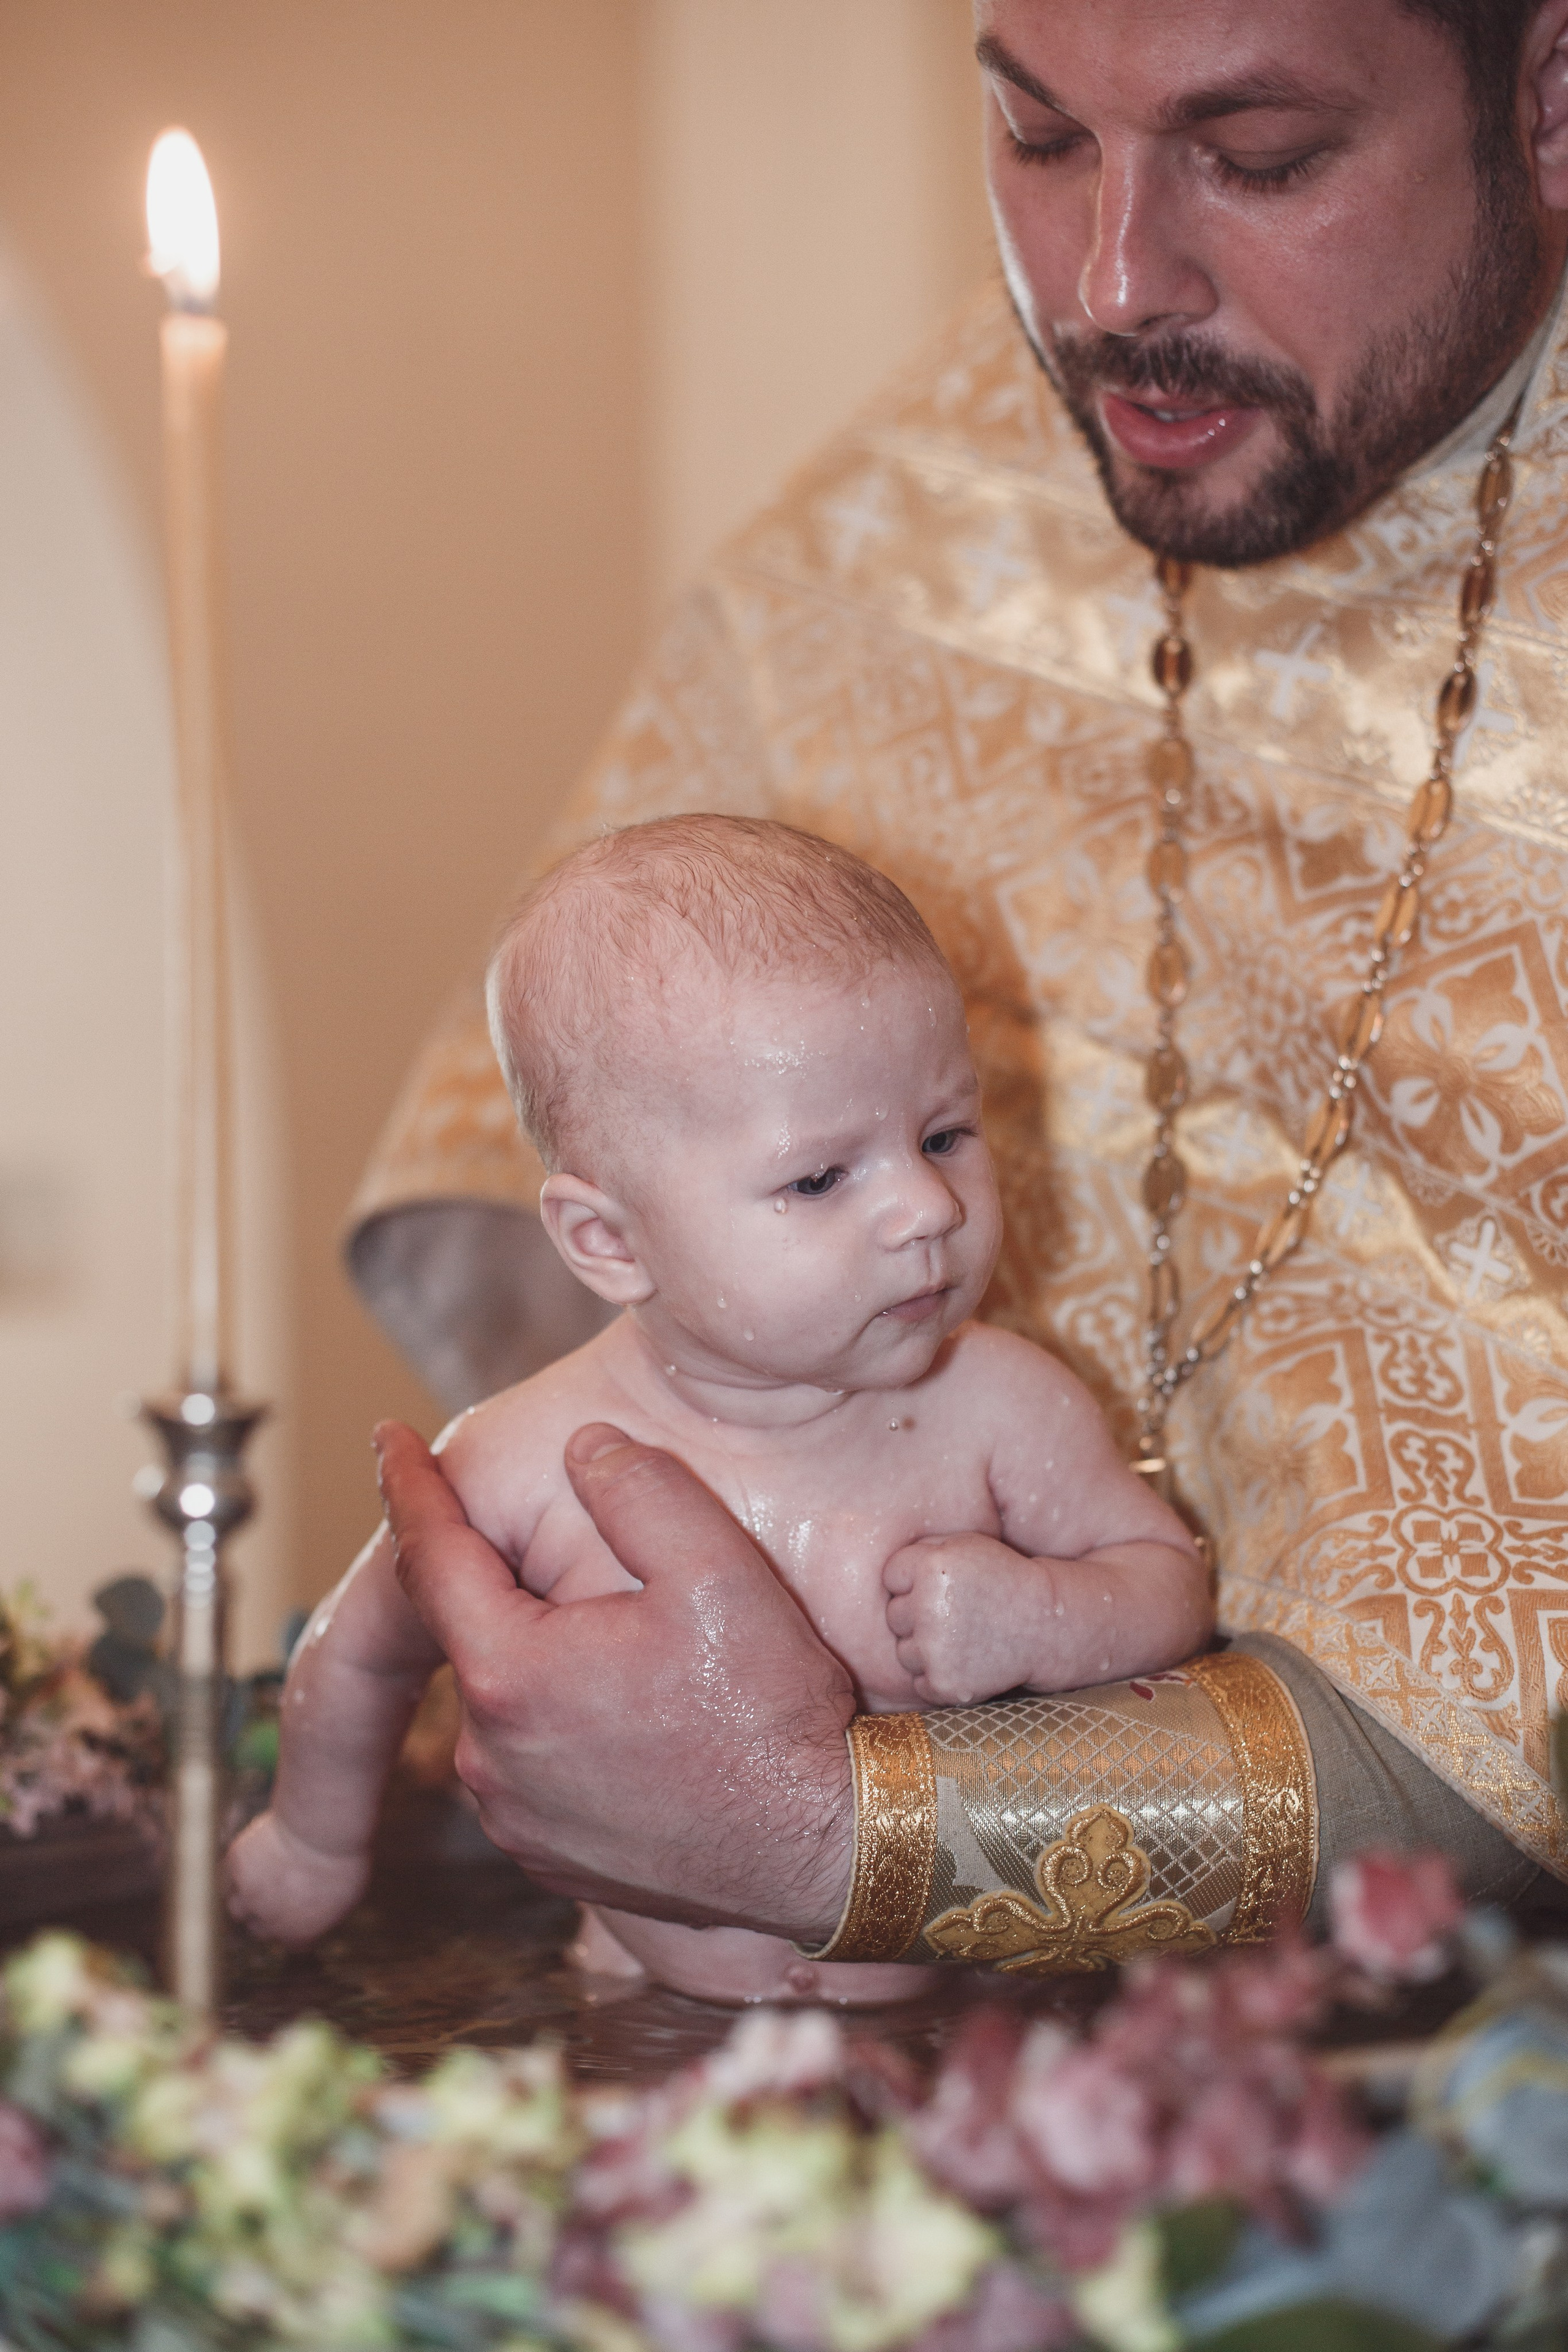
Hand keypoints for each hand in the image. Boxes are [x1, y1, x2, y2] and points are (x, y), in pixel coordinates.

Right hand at [224, 1810, 370, 1946]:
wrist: (321, 1828)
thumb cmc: (344, 1856)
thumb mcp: (350, 1892)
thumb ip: (329, 1910)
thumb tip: (322, 1912)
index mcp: (301, 1933)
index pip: (292, 1944)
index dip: (295, 1928)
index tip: (299, 1913)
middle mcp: (270, 1922)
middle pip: (260, 1930)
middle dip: (268, 1916)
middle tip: (278, 1895)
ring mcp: (250, 1895)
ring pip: (237, 1907)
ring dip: (246, 1898)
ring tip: (260, 1879)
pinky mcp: (237, 1866)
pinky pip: (230, 1875)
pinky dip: (238, 1871)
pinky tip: (252, 1859)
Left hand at [374, 1420, 854, 1944]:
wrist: (828, 1848)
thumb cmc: (774, 1712)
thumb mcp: (719, 1569)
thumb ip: (639, 1488)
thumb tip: (582, 1448)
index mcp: (512, 1673)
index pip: (430, 1556)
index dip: (410, 1486)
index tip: (390, 1436)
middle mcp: (489, 1757)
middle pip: (478, 1633)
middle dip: (519, 1589)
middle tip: (599, 1571)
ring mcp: (515, 1819)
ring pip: (507, 1704)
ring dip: (548, 1667)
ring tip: (644, 1663)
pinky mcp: (549, 1859)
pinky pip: (532, 1769)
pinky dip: (564, 1732)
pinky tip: (639, 1724)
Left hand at [883, 1534, 1048, 1704]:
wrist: (1043, 1624)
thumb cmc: (1002, 1578)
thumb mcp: (967, 1545)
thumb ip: (924, 1548)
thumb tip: (882, 1565)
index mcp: (931, 1567)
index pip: (891, 1576)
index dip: (914, 1580)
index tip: (943, 1586)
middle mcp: (928, 1607)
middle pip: (894, 1615)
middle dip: (918, 1615)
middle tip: (957, 1612)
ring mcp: (935, 1650)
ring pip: (904, 1652)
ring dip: (926, 1647)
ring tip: (963, 1637)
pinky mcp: (944, 1684)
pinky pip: (919, 1682)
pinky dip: (938, 1675)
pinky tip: (965, 1660)